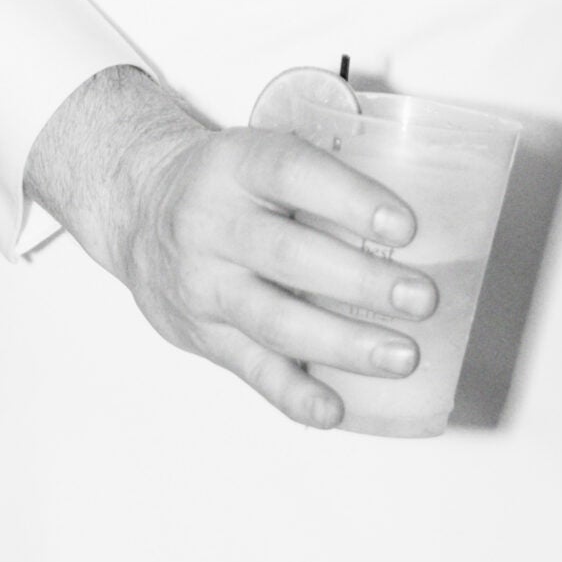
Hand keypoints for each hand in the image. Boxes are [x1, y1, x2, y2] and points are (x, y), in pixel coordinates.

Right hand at [27, 67, 435, 429]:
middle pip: (289, 256)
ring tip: (402, 354)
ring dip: (344, 343)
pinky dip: (295, 393)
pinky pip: (251, 370)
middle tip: (421, 297)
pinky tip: (334, 408)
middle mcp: (213, 223)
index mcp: (236, 164)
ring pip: (275, 320)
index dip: (350, 198)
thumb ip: (319, 180)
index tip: (405, 224)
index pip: (292, 171)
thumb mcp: (259, 154)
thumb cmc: (225, 182)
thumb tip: (418, 214)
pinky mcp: (204, 335)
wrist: (140, 208)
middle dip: (362, 281)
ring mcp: (205, 284)